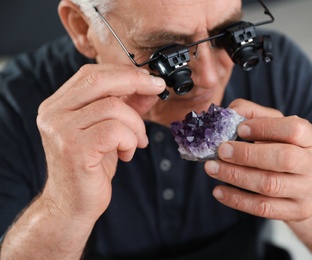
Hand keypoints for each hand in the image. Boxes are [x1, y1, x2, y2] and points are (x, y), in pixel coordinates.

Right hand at [36, 63, 165, 221]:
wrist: (72, 205)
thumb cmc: (91, 167)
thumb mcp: (110, 131)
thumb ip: (126, 107)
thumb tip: (149, 88)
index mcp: (58, 105)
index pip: (91, 74)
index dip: (124, 72)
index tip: (150, 79)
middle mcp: (53, 114)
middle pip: (98, 80)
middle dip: (135, 82)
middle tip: (157, 90)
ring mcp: (61, 131)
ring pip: (113, 107)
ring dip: (136, 125)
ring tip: (137, 142)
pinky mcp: (74, 149)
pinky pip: (115, 131)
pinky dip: (130, 140)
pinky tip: (127, 153)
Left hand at [204, 99, 311, 220]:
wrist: (307, 186)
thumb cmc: (284, 148)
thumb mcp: (275, 127)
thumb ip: (253, 114)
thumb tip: (230, 112)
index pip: (294, 129)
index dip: (265, 127)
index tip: (240, 128)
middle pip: (284, 159)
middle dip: (247, 155)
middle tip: (221, 150)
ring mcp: (308, 191)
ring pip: (270, 185)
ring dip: (236, 176)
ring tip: (212, 168)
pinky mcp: (297, 211)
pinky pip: (263, 208)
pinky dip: (237, 199)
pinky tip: (219, 190)